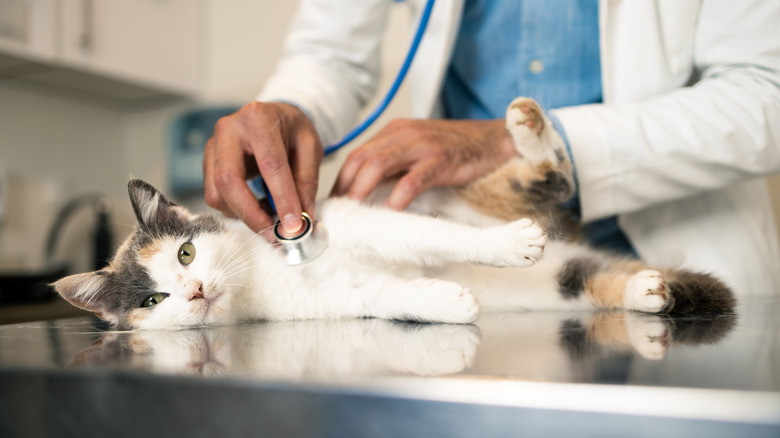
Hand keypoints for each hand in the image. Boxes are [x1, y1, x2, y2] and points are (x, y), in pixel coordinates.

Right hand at [203, 102, 322, 236]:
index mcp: (258, 118)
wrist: (273, 117)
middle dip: (251, 214)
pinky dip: (236, 209)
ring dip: (243, 214)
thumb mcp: (310, 148)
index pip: (270, 165)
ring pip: (216, 193)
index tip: (294, 225)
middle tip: (274, 234)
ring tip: (270, 216)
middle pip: (228, 180)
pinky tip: (257, 206)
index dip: (283, 198)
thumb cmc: (292, 129)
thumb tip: (304, 219)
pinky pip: (215, 195)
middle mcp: (229, 129)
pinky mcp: (207, 162)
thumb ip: (306, 182)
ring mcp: (212, 145)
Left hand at [332, 118, 517, 209]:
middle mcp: (403, 134)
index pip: (356, 154)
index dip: (341, 180)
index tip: (334, 204)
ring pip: (377, 166)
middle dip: (343, 188)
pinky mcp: (440, 161)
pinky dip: (396, 198)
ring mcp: (421, 146)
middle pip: (360, 159)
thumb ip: (396, 164)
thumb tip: (369, 193)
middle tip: (337, 214)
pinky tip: (389, 213)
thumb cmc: (458, 149)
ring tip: (353, 214)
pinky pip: (410, 181)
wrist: (496, 139)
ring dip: (360, 192)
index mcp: (395, 131)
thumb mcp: (419, 149)